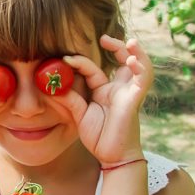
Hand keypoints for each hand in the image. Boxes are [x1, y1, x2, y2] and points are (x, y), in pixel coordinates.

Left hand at [59, 35, 152, 165]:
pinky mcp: (135, 99)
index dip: (80, 62)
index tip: (65, 57)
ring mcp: (129, 92)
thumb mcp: (79, 115)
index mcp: (104, 91)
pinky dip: (141, 68)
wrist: (112, 156)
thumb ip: (68, 99)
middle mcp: (118, 88)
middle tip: (103, 38)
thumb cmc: (99, 137)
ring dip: (135, 52)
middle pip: (123, 60)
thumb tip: (50, 86)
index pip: (93, 70)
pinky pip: (143, 80)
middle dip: (116, 46)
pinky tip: (132, 60)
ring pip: (139, 66)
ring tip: (128, 42)